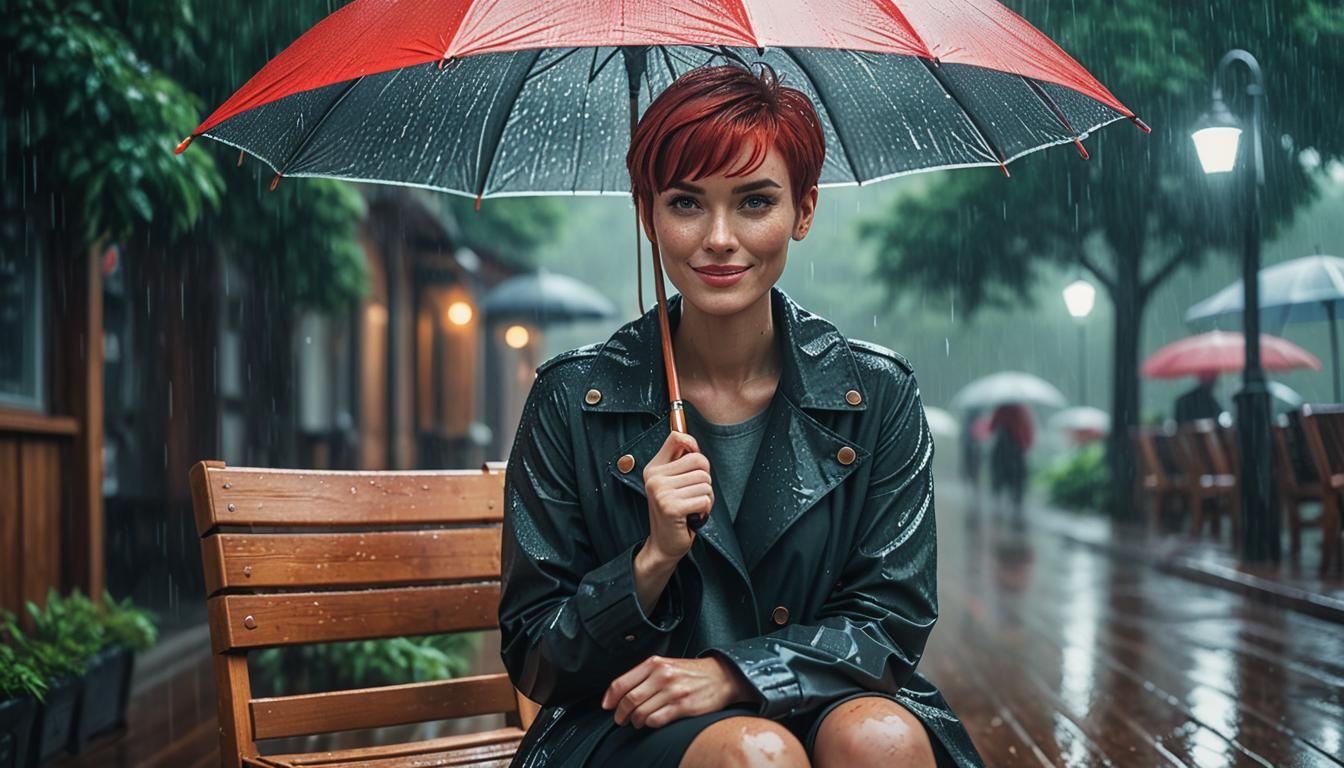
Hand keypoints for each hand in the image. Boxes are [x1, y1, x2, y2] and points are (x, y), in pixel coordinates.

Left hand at [601, 656, 754, 728]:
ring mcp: (673, 691)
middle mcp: (662, 676)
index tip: (607, 706)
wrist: (722, 676)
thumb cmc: (692, 672)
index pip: (622, 683)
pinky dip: (650, 724)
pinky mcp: (683, 706)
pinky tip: (653, 722)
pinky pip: (656, 720)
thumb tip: (620, 692)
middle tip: (620, 719)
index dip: (610, 698)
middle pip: (629, 700)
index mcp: (654, 664)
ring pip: (641, 712)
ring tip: (637, 722)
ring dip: (635, 721)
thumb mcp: (666, 665)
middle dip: (620, 714)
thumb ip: (644, 676)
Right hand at [642, 431, 712, 563]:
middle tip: (694, 494)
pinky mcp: (672, 507)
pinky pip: (705, 499)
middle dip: (705, 479)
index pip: (676, 438)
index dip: (693, 444)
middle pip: (700, 461)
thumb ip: (680, 462)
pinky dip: (705, 509)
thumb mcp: (672, 483)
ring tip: (692, 507)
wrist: (663, 544)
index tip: (695, 460)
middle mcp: (654, 478)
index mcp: (653, 468)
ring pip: (705, 482)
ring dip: (706, 497)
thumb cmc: (674, 512)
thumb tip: (692, 443)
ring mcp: (661, 492)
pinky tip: (693, 516)